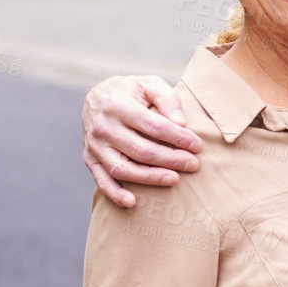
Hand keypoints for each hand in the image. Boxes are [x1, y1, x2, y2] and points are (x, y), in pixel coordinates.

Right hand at [83, 75, 199, 206]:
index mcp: (118, 105)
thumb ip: (167, 99)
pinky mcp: (90, 159)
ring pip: (123, 168)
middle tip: (193, 164)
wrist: (97, 97)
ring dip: (150, 177)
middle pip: (141, 150)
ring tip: (174, 179)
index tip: (197, 145)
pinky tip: (132, 202)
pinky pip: (102, 180)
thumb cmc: (131, 92)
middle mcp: (104, 126)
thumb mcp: (149, 84)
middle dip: (171, 159)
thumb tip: (181, 123)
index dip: (178, 138)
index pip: (153, 126)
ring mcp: (95, 145)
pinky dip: (115, 193)